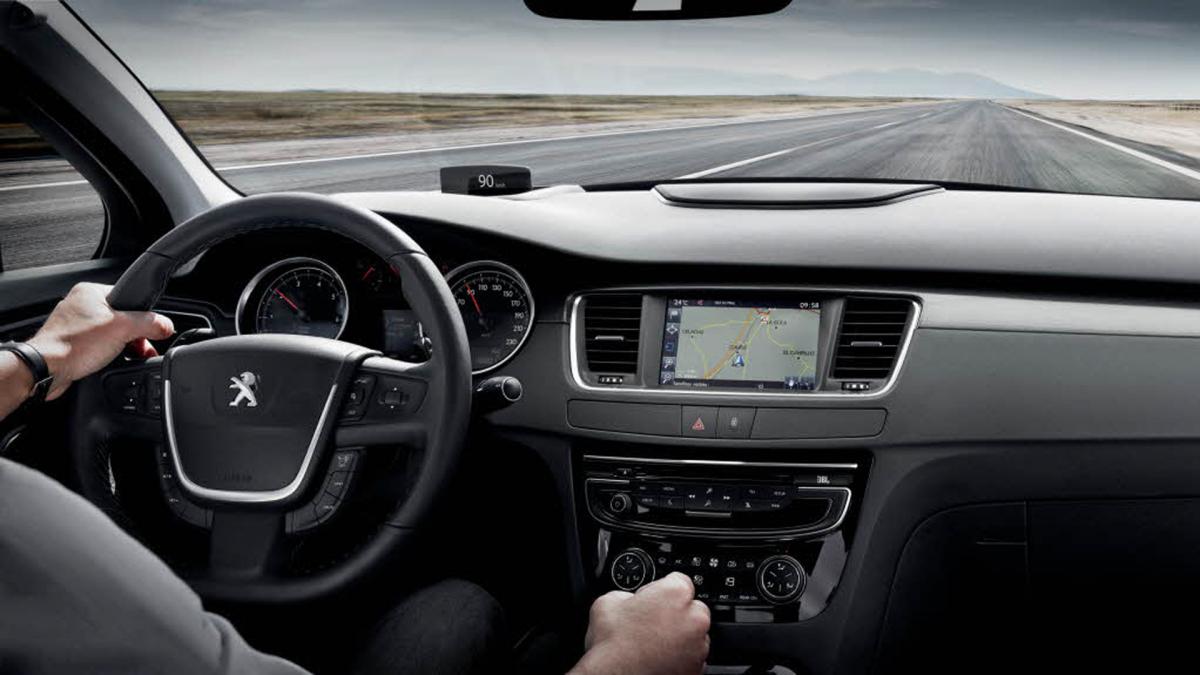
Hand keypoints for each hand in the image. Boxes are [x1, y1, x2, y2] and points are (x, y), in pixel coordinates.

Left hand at [27, 283, 173, 400]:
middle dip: (135, 337)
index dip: (143, 317)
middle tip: (140, 348)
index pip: (129, 299)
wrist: (47, 371)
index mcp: (90, 292)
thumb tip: (166, 325)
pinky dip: (108, 355)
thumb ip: (150, 324)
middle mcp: (80, 305)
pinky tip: (109, 362)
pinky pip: (99, 346)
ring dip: (123, 347)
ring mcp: (74, 325)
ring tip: (126, 357)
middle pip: (122, 319)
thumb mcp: (123, 329)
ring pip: (111, 334)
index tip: (151, 331)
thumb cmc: (73, 345)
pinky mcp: (71, 344)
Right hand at [570, 572, 710, 674]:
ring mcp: (698, 647)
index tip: (655, 598)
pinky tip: (659, 659)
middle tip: (653, 624)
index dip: (663, 590)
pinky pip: (693, 659)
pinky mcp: (697, 669)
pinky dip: (681, 658)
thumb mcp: (610, 601)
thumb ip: (630, 595)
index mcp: (675, 594)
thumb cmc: (612, 644)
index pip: (679, 581)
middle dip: (676, 614)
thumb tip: (630, 600)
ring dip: (680, 637)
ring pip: (695, 635)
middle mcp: (694, 618)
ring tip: (654, 645)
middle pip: (692, 608)